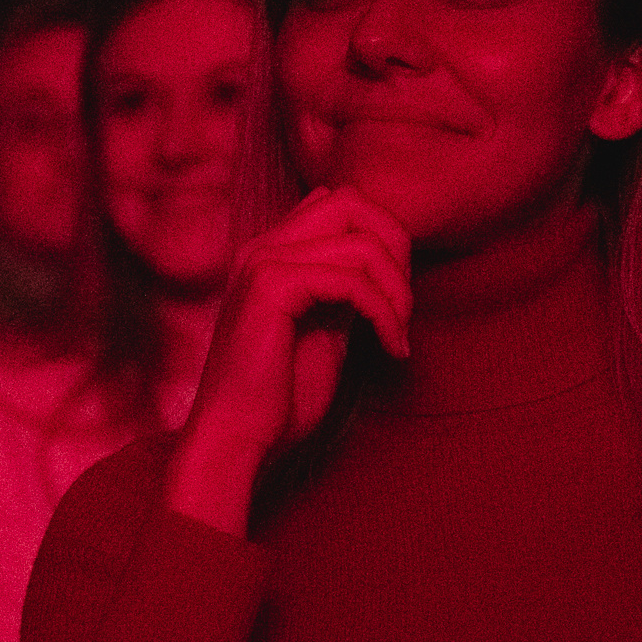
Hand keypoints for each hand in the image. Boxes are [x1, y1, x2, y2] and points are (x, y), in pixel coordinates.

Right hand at [166, 188, 412, 534]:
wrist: (237, 439)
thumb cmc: (277, 398)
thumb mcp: (324, 330)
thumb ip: (344, 289)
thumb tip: (381, 262)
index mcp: (271, 252)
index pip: (340, 204)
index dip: (383, 241)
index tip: (396, 300)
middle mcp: (263, 247)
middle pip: (352, 202)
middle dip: (396, 249)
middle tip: (404, 307)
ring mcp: (264, 263)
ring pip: (361, 242)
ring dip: (397, 291)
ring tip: (399, 335)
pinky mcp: (272, 288)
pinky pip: (352, 281)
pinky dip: (384, 313)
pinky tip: (391, 348)